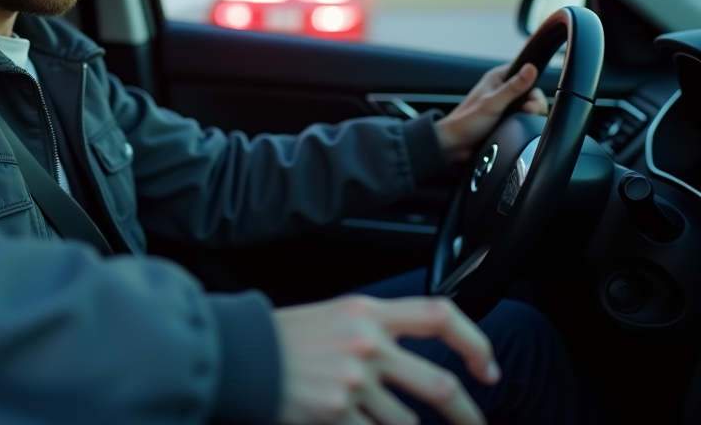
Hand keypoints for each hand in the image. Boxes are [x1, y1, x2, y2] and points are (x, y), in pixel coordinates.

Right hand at [274, 295, 498, 424]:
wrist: (240, 355)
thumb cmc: (286, 338)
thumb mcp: (335, 316)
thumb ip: (376, 329)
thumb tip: (419, 358)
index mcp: (367, 312)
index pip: (441, 317)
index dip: (474, 343)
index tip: (485, 369)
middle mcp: (366, 343)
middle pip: (440, 386)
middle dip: (467, 415)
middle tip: (476, 424)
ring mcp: (352, 380)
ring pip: (406, 422)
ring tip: (371, 415)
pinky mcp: (336, 412)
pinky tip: (353, 421)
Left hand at [435, 63, 548, 162]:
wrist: (456, 144)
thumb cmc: (466, 122)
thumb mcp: (492, 103)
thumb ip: (513, 87)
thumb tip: (531, 68)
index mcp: (497, 78)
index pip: (525, 70)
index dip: (533, 81)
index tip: (531, 96)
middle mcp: (502, 89)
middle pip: (531, 91)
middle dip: (534, 102)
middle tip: (527, 110)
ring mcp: (505, 105)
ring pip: (530, 105)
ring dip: (531, 113)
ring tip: (523, 119)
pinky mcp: (507, 118)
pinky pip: (524, 117)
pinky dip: (526, 121)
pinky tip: (521, 126)